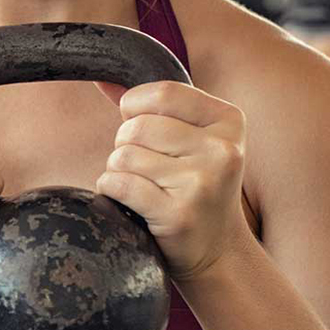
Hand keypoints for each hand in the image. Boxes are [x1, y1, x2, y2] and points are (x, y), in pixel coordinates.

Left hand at [93, 81, 249, 282]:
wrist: (218, 251)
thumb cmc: (194, 186)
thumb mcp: (189, 139)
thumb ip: (149, 106)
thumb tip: (101, 79)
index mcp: (229, 120)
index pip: (162, 93)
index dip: (134, 108)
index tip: (142, 129)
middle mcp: (223, 149)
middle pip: (137, 126)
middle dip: (125, 145)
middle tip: (146, 168)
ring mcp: (203, 182)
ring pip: (124, 155)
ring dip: (118, 171)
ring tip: (144, 187)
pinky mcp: (179, 214)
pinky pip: (119, 184)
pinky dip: (112, 190)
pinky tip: (132, 202)